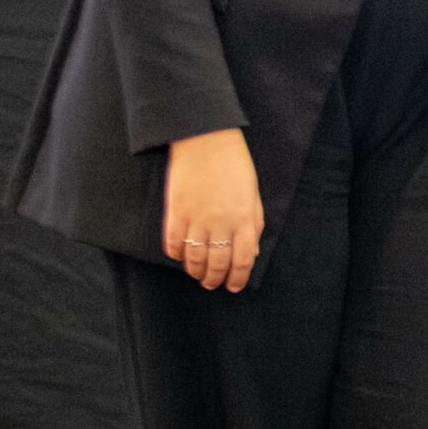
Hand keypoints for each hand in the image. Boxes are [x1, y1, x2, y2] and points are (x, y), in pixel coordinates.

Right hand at [162, 127, 262, 292]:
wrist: (205, 141)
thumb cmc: (234, 165)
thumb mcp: (252, 194)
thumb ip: (253, 223)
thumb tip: (250, 251)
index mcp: (245, 218)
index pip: (243, 259)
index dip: (237, 277)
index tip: (233, 287)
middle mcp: (222, 223)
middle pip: (217, 263)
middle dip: (215, 279)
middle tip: (212, 284)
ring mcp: (197, 219)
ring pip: (194, 259)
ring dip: (196, 272)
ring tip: (197, 275)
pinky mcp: (175, 214)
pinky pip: (174, 244)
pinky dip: (176, 255)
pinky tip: (180, 256)